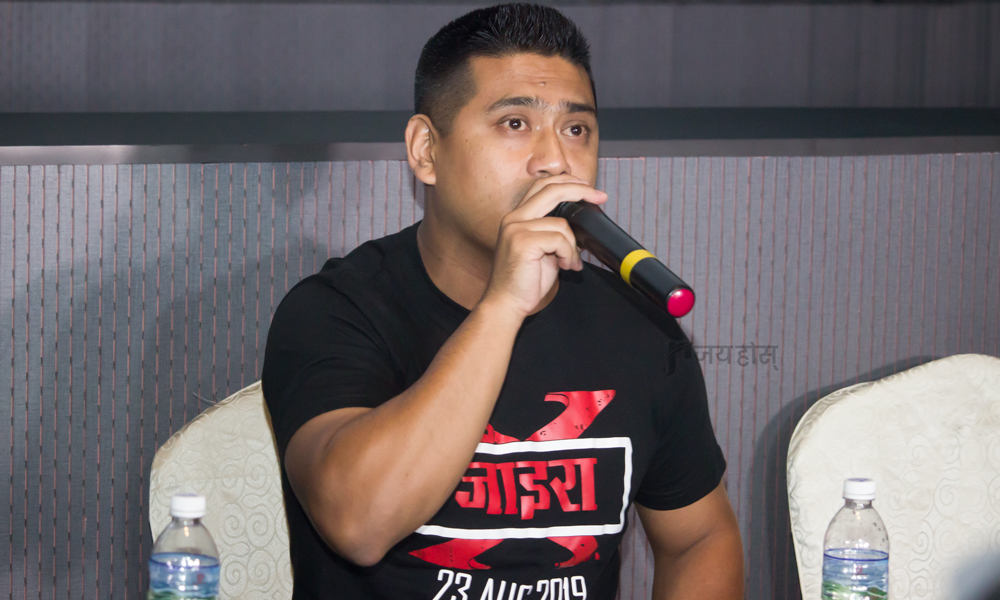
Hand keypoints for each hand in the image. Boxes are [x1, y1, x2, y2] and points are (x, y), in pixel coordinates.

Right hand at [481, 175, 606, 317]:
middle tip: (600, 197)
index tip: (589, 189)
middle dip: (580, 190)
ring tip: (570, 262)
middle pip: (551, 189)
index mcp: (517, 217)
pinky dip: (568, 254)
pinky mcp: (522, 242)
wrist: (507, 303)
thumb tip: (579, 226)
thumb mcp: (543, 250)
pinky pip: (559, 239)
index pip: (542, 186)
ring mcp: (516, 228)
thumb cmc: (525, 281)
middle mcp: (513, 218)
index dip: (567, 182)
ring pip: (561, 223)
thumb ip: (554, 233)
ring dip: (573, 245)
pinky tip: (565, 266)